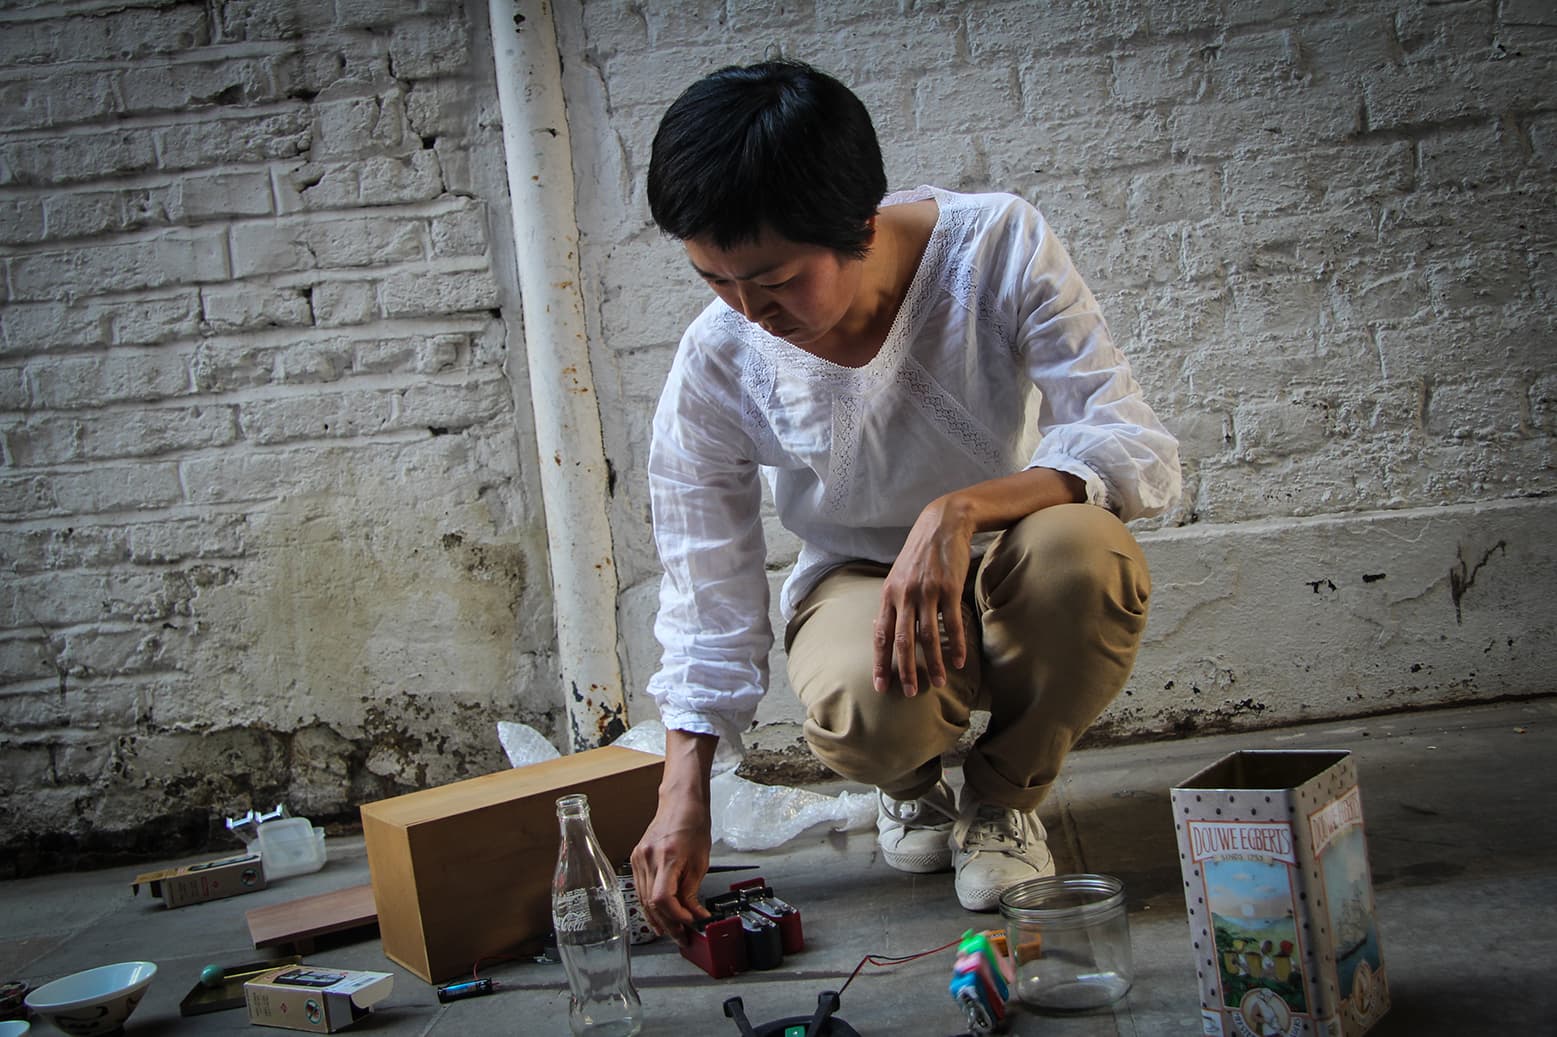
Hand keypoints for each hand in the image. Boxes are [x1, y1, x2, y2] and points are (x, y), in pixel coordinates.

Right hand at [630, 730, 716, 944]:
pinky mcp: (636, 859)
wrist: (680, 803)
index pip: (663, 898)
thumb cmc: (693, 825)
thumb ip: (693, 890)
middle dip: (668, 924)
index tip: (690, 923)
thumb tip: (694, 914)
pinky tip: (659, 917)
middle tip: (682, 937)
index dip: (676, 916)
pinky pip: (640, 889)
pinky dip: (650, 906)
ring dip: (658, 919)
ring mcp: (638, 859)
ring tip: (673, 933)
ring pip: (643, 899)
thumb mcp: (701, 861)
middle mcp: (648, 858)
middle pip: (652, 903)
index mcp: (667, 857)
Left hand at [873, 495, 972, 696]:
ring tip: (939, 682)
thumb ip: (893, 602)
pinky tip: (960, 660)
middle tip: (909, 693)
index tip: (880, 685)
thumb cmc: (920, 553)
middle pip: (902, 641)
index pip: (880, 634)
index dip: (880, 662)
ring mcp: (926, 591)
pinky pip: (952, 623)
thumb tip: (884, 629)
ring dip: (934, 663)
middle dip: (904, 670)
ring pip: (927, 636)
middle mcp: (904, 594)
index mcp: (888, 593)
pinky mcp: (949, 588)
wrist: (942, 523)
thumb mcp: (898, 575)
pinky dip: (955, 645)